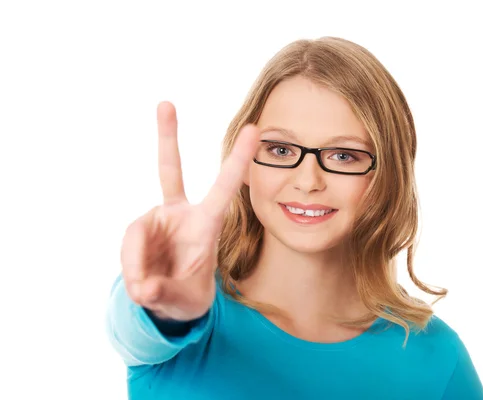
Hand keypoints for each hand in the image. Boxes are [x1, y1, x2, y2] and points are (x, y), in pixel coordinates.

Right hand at [120, 101, 259, 320]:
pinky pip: (128, 245)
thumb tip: (143, 290)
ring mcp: (158, 218)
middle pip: (170, 171)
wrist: (170, 302)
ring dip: (136, 265)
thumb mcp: (183, 299)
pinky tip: (140, 286)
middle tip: (166, 103)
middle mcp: (181, 214)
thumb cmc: (187, 295)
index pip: (223, 188)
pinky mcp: (139, 229)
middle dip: (168, 137)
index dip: (237, 161)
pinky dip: (130, 268)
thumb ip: (165, 293)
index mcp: (207, 224)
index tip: (253, 130)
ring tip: (146, 292)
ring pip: (136, 233)